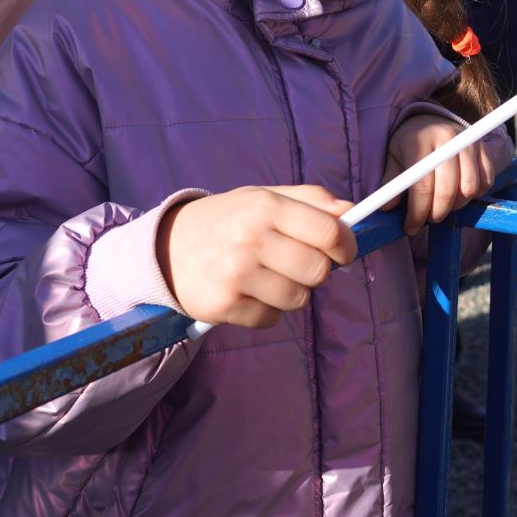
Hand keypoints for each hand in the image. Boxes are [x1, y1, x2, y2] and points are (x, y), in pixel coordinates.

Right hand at [158, 185, 356, 328]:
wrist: (165, 248)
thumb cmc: (226, 220)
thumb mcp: (263, 197)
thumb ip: (310, 200)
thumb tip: (352, 211)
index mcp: (265, 206)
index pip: (328, 232)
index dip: (346, 245)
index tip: (343, 252)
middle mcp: (250, 238)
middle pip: (318, 271)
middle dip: (316, 271)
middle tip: (297, 264)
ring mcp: (236, 274)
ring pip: (298, 299)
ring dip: (291, 293)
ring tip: (268, 278)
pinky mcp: (224, 305)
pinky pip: (271, 319)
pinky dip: (267, 311)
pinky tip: (248, 293)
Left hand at [383, 114, 494, 235]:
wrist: (430, 122)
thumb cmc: (409, 145)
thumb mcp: (393, 159)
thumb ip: (390, 182)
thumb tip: (387, 207)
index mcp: (421, 141)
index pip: (422, 186)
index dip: (417, 212)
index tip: (410, 227)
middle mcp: (448, 139)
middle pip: (447, 190)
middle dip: (436, 213)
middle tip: (428, 219)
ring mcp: (469, 143)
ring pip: (468, 189)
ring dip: (455, 206)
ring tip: (442, 205)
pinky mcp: (483, 149)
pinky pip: (486, 182)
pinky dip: (474, 195)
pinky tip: (459, 195)